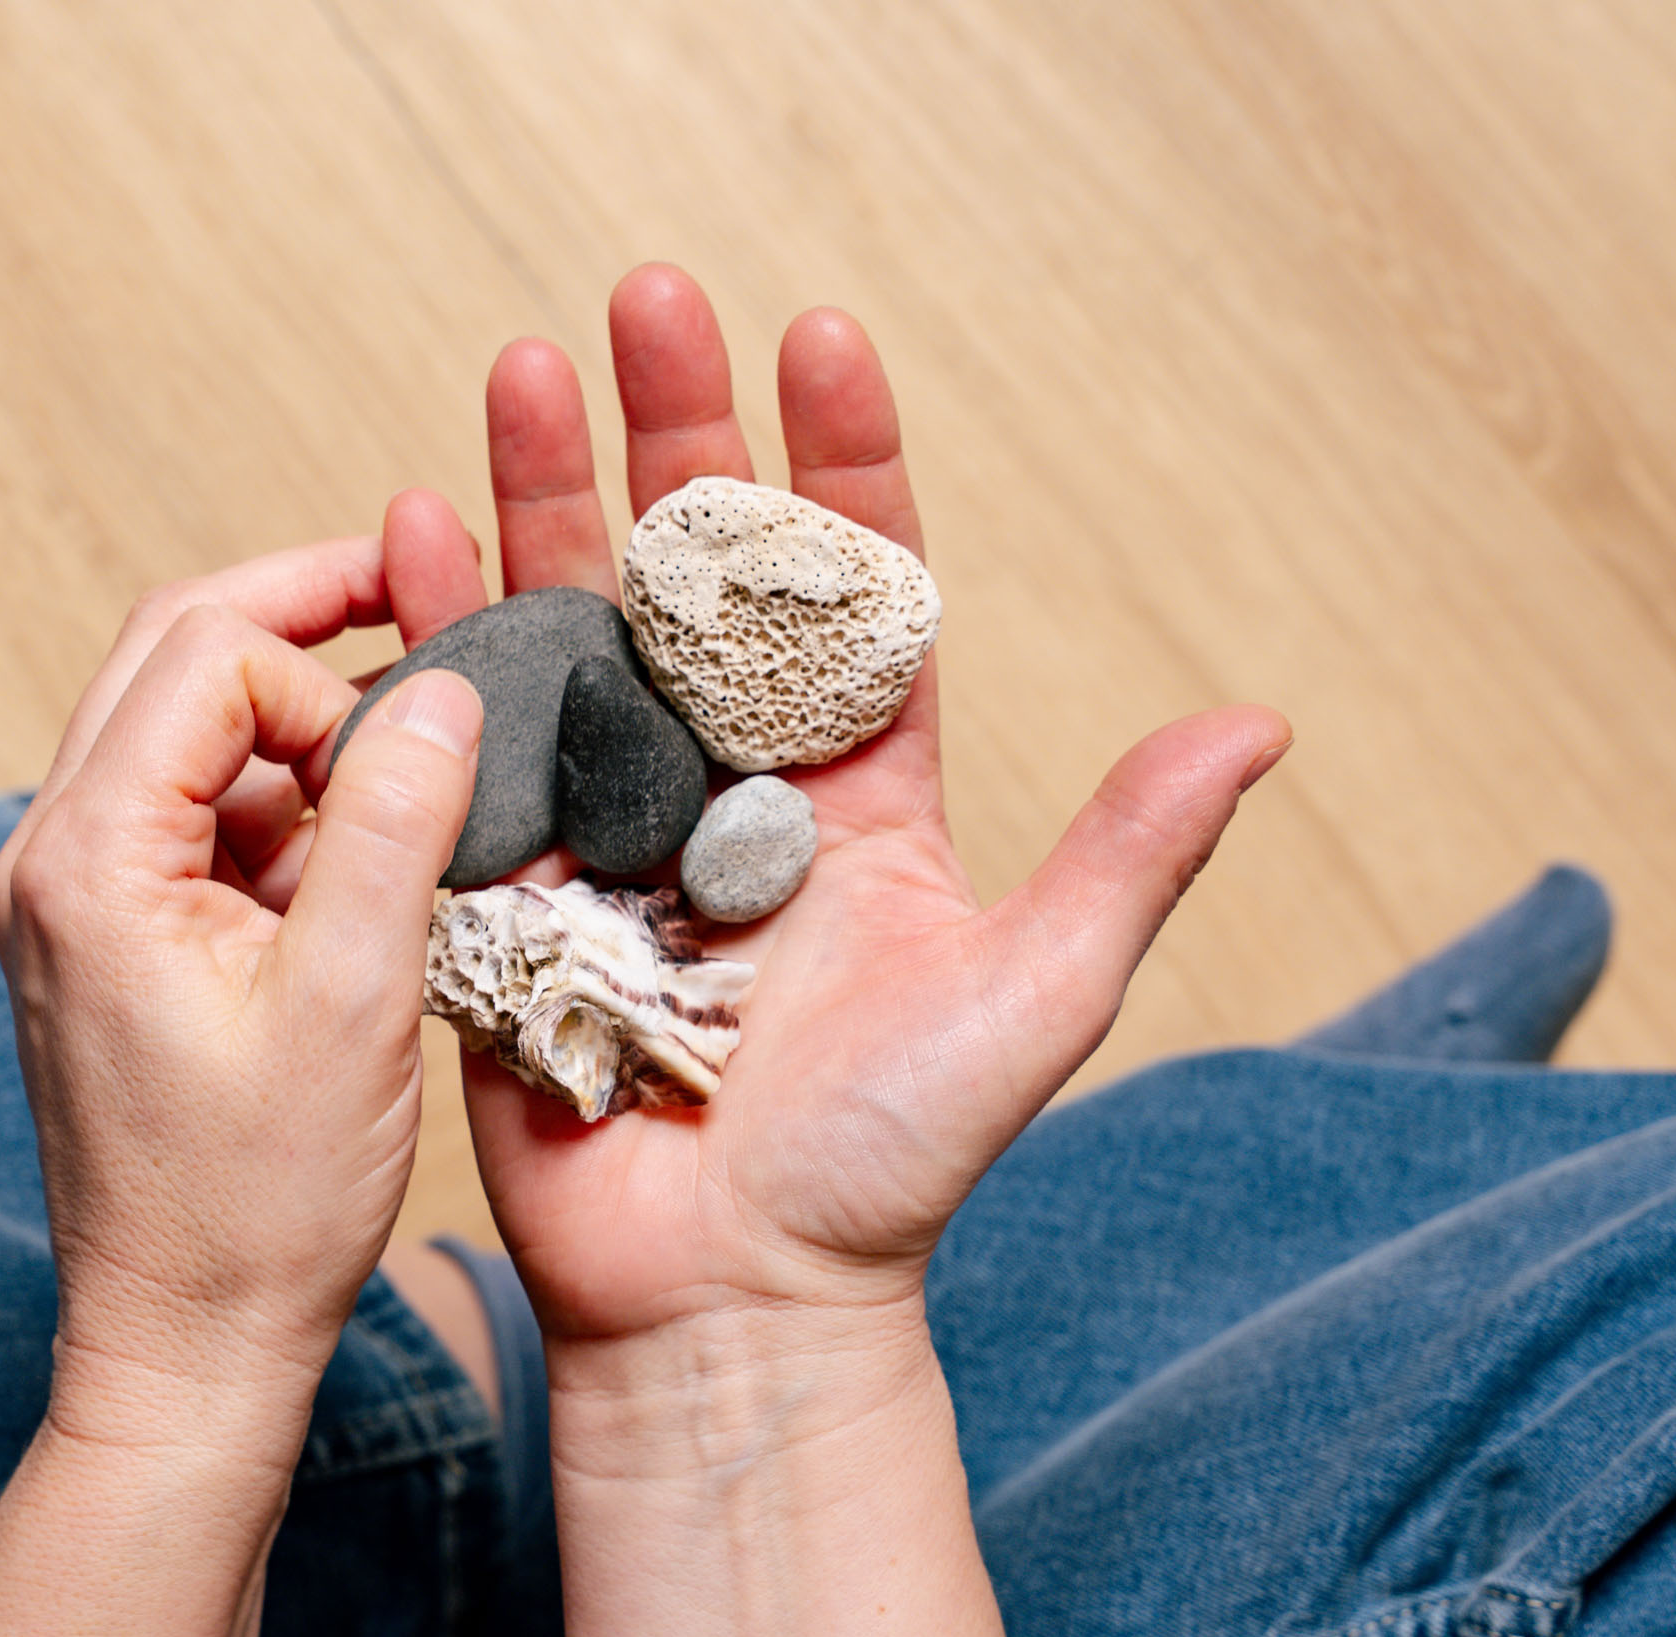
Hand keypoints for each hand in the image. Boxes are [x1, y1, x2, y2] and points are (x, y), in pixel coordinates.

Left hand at [0, 539, 487, 1636]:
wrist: (184, 1345)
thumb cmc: (256, 1204)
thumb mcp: (354, 1000)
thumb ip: (394, 824)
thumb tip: (445, 688)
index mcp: (85, 857)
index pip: (208, 657)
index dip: (330, 676)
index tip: (422, 754)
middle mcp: (51, 857)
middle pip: (171, 655)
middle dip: (300, 617)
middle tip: (419, 593)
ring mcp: (72, 899)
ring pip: (180, 728)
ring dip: (294, 714)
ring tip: (409, 748)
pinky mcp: (110, 941)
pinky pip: (194, 816)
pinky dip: (280, 800)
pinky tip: (362, 848)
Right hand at [428, 264, 1290, 1341]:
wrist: (732, 1298)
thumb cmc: (892, 1169)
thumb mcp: (1032, 997)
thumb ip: (1128, 856)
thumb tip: (1259, 720)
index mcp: (859, 789)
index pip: (851, 589)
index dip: (836, 462)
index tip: (819, 337)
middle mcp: (730, 782)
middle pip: (694, 574)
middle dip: (670, 432)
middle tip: (644, 299)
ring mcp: (613, 822)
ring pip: (574, 625)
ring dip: (543, 493)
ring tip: (515, 365)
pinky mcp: (512, 880)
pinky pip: (469, 735)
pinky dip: (440, 627)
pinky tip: (416, 525)